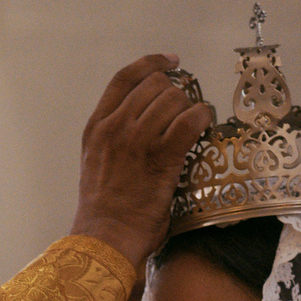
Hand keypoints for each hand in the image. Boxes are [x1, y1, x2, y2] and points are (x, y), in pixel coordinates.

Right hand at [69, 55, 216, 269]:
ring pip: (173, 99)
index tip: (171, 62)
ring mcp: (137, 140)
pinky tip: (203, 125)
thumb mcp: (98, 164)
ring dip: (189, 107)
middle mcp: (115, 127)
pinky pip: (189, 121)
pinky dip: (201, 118)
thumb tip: (145, 125)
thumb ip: (115, 139)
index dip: (152, 63)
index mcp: (97, 127)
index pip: (124, 78)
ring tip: (192, 124)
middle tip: (185, 109)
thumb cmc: (104, 211)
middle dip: (175, 92)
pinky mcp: (161, 157)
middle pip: (154, 85)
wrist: (105, 238)